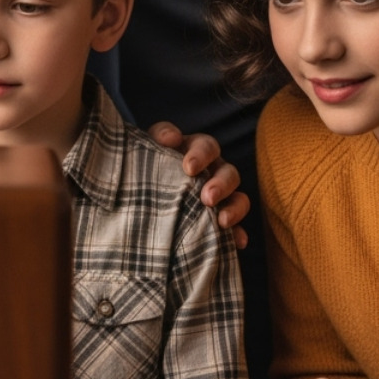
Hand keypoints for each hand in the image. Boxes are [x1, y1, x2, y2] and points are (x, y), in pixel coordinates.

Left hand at [148, 121, 250, 247]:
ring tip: (222, 221)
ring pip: (239, 199)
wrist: (138, 196)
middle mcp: (213, 172)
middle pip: (229, 173)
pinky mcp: (221, 221)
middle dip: (221, 185)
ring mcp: (221, 197)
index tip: (189, 168)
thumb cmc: (145, 165)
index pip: (207, 146)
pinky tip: (237, 242)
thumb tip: (172, 138)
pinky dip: (238, 234)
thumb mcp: (148, 146)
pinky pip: (237, 228)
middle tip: (207, 198)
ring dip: (234, 209)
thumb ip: (160, 136)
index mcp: (197, 152)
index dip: (201, 155)